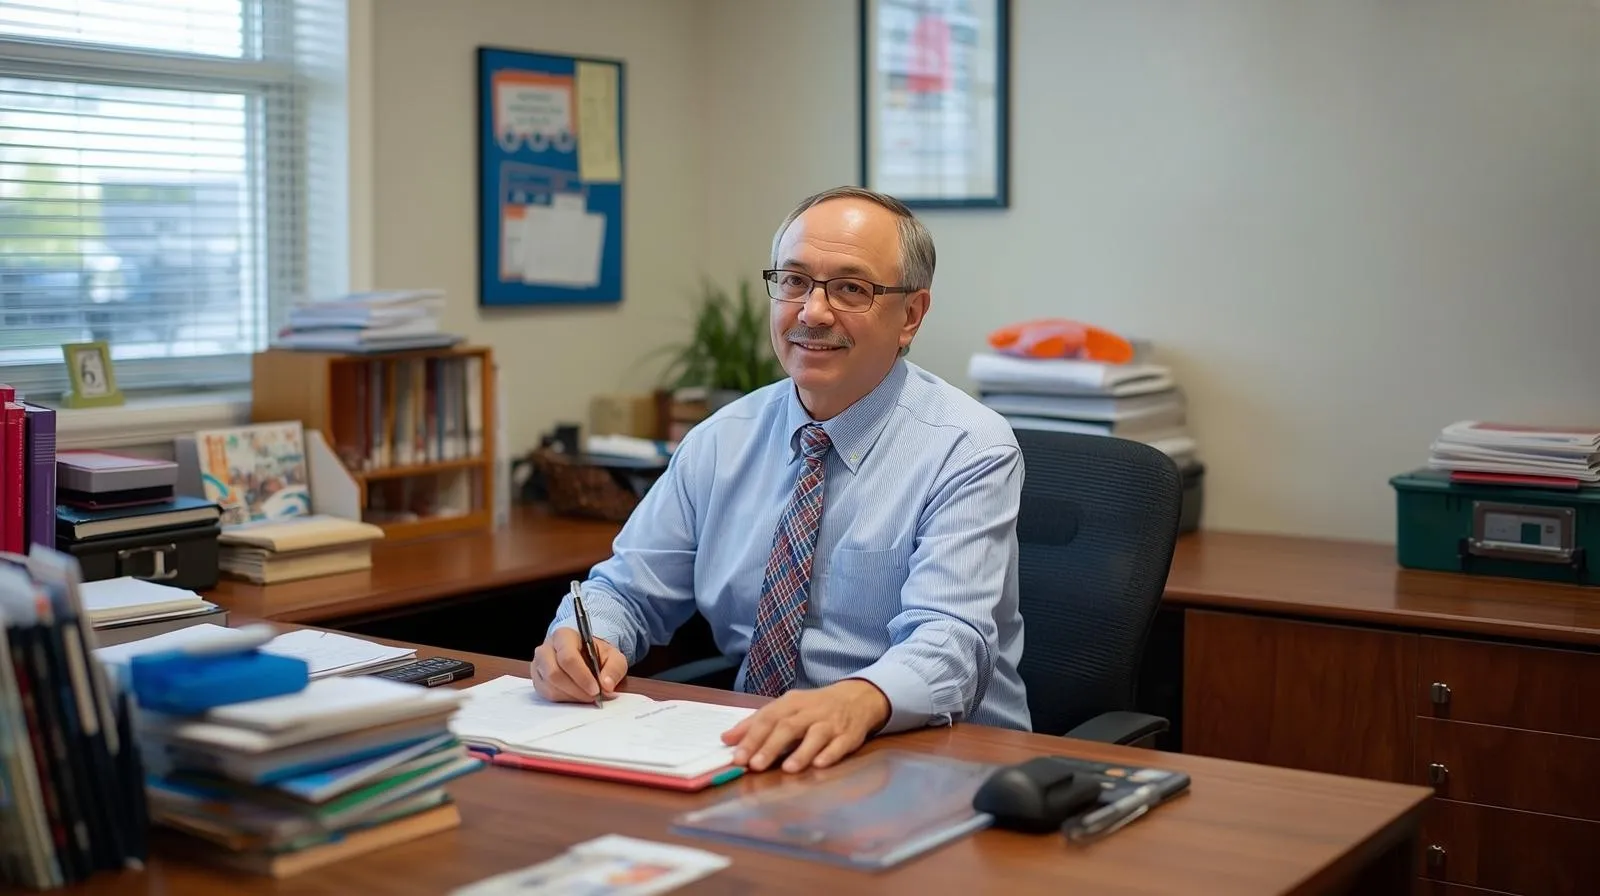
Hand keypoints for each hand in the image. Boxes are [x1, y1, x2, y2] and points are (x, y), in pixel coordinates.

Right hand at [530, 628, 627, 702]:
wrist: (584, 655)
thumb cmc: (597, 654)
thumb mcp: (613, 656)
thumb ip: (614, 669)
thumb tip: (606, 686)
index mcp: (564, 636)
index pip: (568, 657)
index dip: (582, 676)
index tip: (596, 690)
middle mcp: (546, 649)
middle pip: (554, 673)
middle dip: (577, 690)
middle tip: (594, 697)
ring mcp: (538, 665)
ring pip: (550, 687)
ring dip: (572, 696)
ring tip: (588, 696)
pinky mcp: (537, 680)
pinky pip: (547, 695)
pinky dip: (564, 700)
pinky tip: (577, 696)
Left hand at [722, 679, 890, 772]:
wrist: (858, 697)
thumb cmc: (814, 706)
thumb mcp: (786, 708)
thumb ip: (756, 723)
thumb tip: (727, 739)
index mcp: (791, 703)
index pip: (768, 718)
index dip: (752, 737)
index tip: (737, 756)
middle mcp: (810, 711)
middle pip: (789, 726)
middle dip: (771, 746)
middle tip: (755, 765)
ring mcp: (831, 723)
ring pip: (816, 735)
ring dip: (801, 752)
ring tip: (787, 769)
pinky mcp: (849, 735)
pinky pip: (840, 745)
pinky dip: (830, 754)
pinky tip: (820, 764)